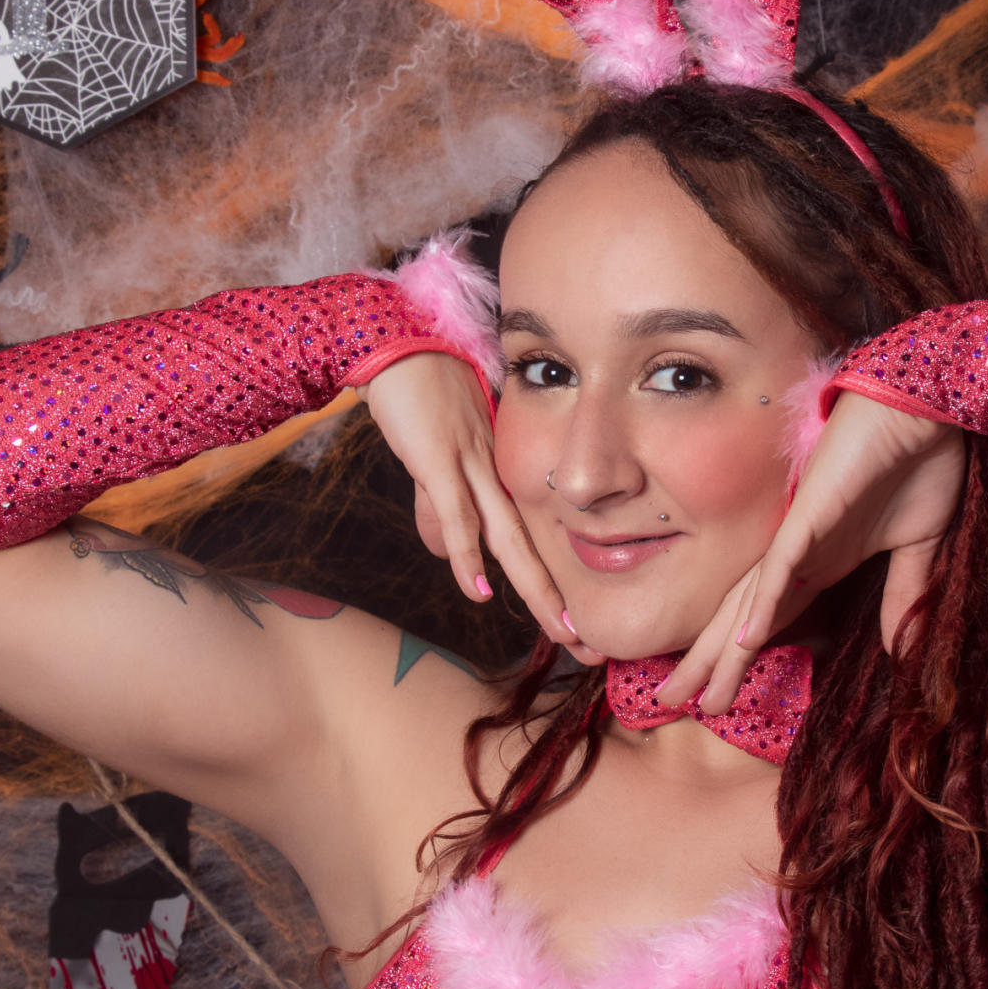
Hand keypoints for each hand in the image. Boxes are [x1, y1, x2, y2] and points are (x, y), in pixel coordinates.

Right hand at [361, 352, 601, 664]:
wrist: (398, 343)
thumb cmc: (418, 395)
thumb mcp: (434, 461)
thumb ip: (439, 505)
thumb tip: (441, 552)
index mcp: (498, 474)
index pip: (531, 539)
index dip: (551, 583)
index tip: (573, 625)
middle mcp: (496, 474)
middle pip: (534, 547)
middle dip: (561, 600)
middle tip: (590, 645)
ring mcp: (472, 465)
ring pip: (510, 539)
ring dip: (537, 588)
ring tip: (562, 630)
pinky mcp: (441, 458)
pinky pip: (458, 514)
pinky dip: (467, 555)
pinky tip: (481, 589)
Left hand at [657, 390, 965, 712]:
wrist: (926, 409)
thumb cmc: (918, 463)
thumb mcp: (916, 547)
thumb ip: (903, 595)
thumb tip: (902, 649)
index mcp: (819, 560)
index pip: (771, 619)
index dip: (740, 659)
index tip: (717, 698)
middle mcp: (799, 552)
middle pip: (742, 617)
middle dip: (709, 663)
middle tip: (670, 702)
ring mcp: (800, 533)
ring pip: (751, 600)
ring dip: (722, 648)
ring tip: (692, 691)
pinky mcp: (811, 512)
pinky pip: (784, 562)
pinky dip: (765, 600)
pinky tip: (744, 638)